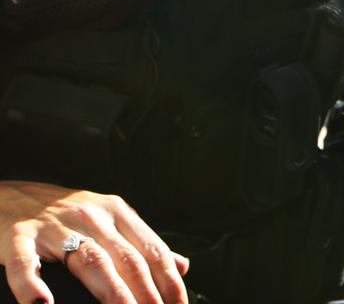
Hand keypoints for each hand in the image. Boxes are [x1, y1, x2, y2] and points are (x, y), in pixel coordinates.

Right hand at [0, 181, 188, 303]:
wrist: (16, 195)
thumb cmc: (69, 214)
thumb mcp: (111, 219)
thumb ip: (143, 242)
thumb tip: (182, 265)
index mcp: (118, 212)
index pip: (152, 249)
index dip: (169, 280)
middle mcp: (92, 215)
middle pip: (127, 258)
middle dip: (146, 293)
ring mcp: (56, 225)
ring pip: (90, 259)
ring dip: (111, 291)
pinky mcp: (19, 236)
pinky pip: (25, 262)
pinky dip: (32, 283)